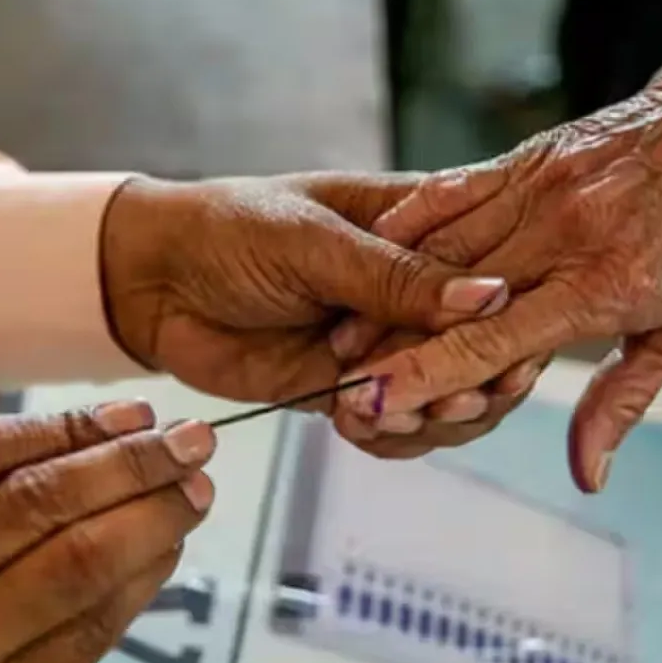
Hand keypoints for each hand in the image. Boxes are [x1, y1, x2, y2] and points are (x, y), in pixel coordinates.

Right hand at [0, 401, 214, 662]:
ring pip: (74, 567)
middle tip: (193, 441)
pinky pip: (90, 630)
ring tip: (194, 491)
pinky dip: (141, 580)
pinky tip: (167, 549)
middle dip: (129, 465)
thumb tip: (114, 434)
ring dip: (151, 520)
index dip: (69, 425)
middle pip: (34, 504)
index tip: (136, 412)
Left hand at [99, 173, 509, 408]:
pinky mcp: (350, 388)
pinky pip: (395, 423)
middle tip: (458, 397)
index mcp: (422, 226)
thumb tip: (489, 297)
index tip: (510, 351)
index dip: (512, 316)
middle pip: (483, 344)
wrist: (150, 281)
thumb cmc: (228, 228)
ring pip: (447, 392)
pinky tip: (361, 426)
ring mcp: (385, 342)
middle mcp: (413, 288)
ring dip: (434, 413)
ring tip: (399, 414)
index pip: (496, 271)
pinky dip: (390, 435)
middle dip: (476, 377)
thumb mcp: (313, 240)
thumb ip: (396, 277)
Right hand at [334, 63, 661, 489]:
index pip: (491, 343)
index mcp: (603, 286)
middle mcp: (562, 234)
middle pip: (449, 298)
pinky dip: (411, 222)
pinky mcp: (530, 156)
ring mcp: (541, 188)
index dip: (424, 376)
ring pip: (441, 245)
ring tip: (341, 329)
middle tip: (337, 380)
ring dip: (386, 289)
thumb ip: (622, 401)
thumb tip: (587, 475)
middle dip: (387, 343)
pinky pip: (454, 189)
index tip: (372, 403)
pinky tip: (375, 248)